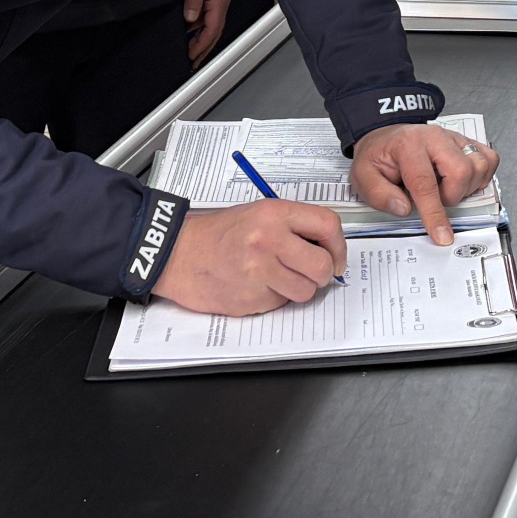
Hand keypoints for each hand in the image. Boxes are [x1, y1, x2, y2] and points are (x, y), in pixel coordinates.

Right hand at [153, 200, 346, 315]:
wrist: (177, 254)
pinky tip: (255, 285)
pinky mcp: (250, 297)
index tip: (336, 257)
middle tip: (311, 273)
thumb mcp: (258, 214)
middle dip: (322, 274)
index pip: (327, 225)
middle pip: (322, 266)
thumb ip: (293, 227)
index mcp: (273, 213)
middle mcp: (269, 240)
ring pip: (305, 291)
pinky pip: (280, 303)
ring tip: (275, 277)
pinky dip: (273, 298)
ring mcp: (259, 271)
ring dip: (297, 289)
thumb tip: (328, 249)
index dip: (338, 246)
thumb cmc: (217, 234)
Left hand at [183, 0, 232, 64]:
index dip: (200, 45)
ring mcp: (217, 6)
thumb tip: (190, 19)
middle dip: (203, 50)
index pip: (211, 31)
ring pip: (211, 30)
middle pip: (213, 35)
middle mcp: (220, 8)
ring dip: (202, 43)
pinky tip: (192, 36)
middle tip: (193, 64)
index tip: (190, 56)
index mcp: (218, 5)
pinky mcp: (213, 2)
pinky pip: (208, 22)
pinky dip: (201, 33)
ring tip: (192, 55)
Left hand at [349, 123, 496, 246]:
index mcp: (408, 146)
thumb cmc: (380, 157)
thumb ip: (379, 195)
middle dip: (452, 196)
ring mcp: (454, 137)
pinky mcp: (467, 141)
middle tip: (436, 198)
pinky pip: (489, 159)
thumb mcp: (363, 176)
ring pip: (479, 165)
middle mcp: (435, 137)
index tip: (441, 235)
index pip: (425, 183)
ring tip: (447, 188)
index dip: (434, 213)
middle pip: (461, 171)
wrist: (387, 136)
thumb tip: (404, 208)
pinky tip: (463, 181)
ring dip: (466, 187)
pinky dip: (481, 176)